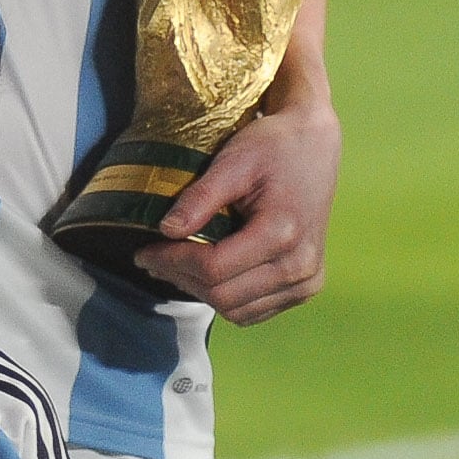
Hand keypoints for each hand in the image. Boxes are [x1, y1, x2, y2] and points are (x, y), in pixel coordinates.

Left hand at [138, 91, 340, 325]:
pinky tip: (207, 274)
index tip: (144, 252)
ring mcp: (307, 281)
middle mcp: (300, 265)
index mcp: (283, 233)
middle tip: (153, 260)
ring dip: (202, 293)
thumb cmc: (273, 147)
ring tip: (176, 267)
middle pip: (223, 296)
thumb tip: (165, 231)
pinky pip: (256, 310)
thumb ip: (200, 198)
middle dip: (181, 279)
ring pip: (238, 312)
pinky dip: (227, 299)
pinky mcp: (307, 286)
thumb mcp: (233, 161)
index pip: (214, 268)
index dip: (172, 262)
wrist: (315, 147)